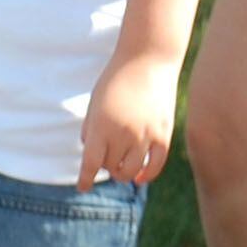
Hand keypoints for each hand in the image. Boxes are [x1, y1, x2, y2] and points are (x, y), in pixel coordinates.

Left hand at [78, 47, 181, 188]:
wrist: (148, 59)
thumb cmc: (116, 79)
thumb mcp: (95, 103)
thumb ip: (90, 130)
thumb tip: (92, 157)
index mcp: (102, 126)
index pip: (90, 163)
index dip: (85, 179)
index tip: (83, 187)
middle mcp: (123, 134)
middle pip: (110, 168)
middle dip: (104, 166)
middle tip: (105, 157)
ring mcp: (145, 136)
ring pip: (131, 172)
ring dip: (122, 173)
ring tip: (120, 165)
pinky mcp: (163, 135)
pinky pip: (155, 166)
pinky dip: (146, 175)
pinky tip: (140, 177)